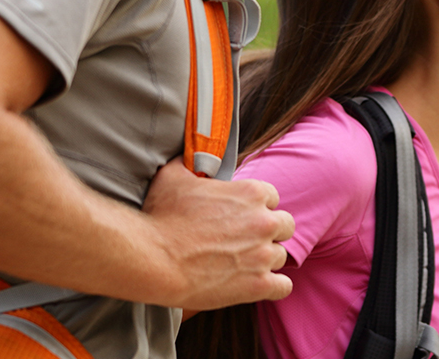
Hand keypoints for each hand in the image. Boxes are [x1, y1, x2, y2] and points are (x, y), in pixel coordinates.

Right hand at [140, 161, 294, 309]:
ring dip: (265, 260)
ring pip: (280, 256)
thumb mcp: (173, 177)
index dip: (258, 208)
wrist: (153, 260)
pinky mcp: (258, 285)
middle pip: (284, 226)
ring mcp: (263, 255)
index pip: (273, 198)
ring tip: (242, 265)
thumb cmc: (161, 218)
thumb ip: (189, 162)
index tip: (242, 218)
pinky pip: (283, 286)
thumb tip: (190, 153)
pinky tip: (258, 284)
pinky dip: (274, 286)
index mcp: (252, 194)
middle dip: (268, 232)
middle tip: (246, 241)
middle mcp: (264, 222)